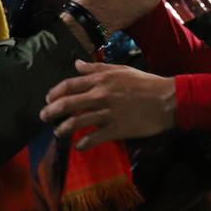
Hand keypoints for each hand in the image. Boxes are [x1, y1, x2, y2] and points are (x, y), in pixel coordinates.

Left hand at [40, 60, 175, 149]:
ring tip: (58, 132)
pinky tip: (79, 146)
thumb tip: (76, 64)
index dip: (54, 93)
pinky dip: (83, 144)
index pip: (69, 85)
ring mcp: (107, 113)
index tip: (48, 99)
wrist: (167, 100)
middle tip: (43, 117)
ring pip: (76, 123)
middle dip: (51, 112)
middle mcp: (100, 95)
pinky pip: (93, 138)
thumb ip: (96, 67)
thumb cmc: (144, 83)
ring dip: (63, 129)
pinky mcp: (116, 129)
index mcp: (100, 79)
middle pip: (67, 104)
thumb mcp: (120, 69)